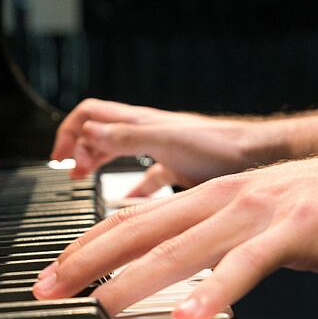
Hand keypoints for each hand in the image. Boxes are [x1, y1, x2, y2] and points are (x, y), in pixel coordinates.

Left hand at [32, 146, 317, 318]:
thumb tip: (189, 275)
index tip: (50, 277)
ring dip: (135, 279)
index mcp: (215, 196)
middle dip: (85, 262)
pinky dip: (214, 292)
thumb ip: (223, 241)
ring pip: (183, 247)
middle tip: (44, 293)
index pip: (134, 221)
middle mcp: (227, 198)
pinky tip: (188, 318)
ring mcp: (260, 212)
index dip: (86, 248)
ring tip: (99, 308)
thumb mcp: (266, 219)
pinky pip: (246, 265)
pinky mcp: (295, 232)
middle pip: (140, 231)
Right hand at [52, 99, 267, 195]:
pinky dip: (133, 189)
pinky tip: (131, 204)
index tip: (58, 158)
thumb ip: (127, 136)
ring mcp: (163, 148)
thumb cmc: (220, 144)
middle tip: (69, 171)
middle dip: (78, 148)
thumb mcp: (166, 140)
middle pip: (99, 132)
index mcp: (140, 122)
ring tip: (85, 179)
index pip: (89, 115)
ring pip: (119, 150)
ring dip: (98, 162)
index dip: (68, 133)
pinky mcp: (179, 167)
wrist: (258, 153)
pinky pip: (148, 176)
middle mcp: (148, 131)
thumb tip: (88, 132)